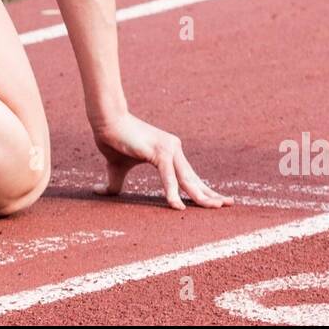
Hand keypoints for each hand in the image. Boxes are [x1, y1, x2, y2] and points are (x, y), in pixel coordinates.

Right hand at [92, 113, 233, 209]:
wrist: (105, 121)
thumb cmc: (112, 140)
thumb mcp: (116, 168)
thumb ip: (115, 183)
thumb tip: (99, 192)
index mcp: (169, 153)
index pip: (189, 176)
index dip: (202, 189)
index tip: (217, 200)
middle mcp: (174, 149)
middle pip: (194, 178)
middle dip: (210, 193)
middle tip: (228, 205)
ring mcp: (169, 149)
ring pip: (187, 179)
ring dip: (201, 195)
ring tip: (214, 207)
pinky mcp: (159, 151)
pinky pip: (168, 176)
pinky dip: (173, 192)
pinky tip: (178, 206)